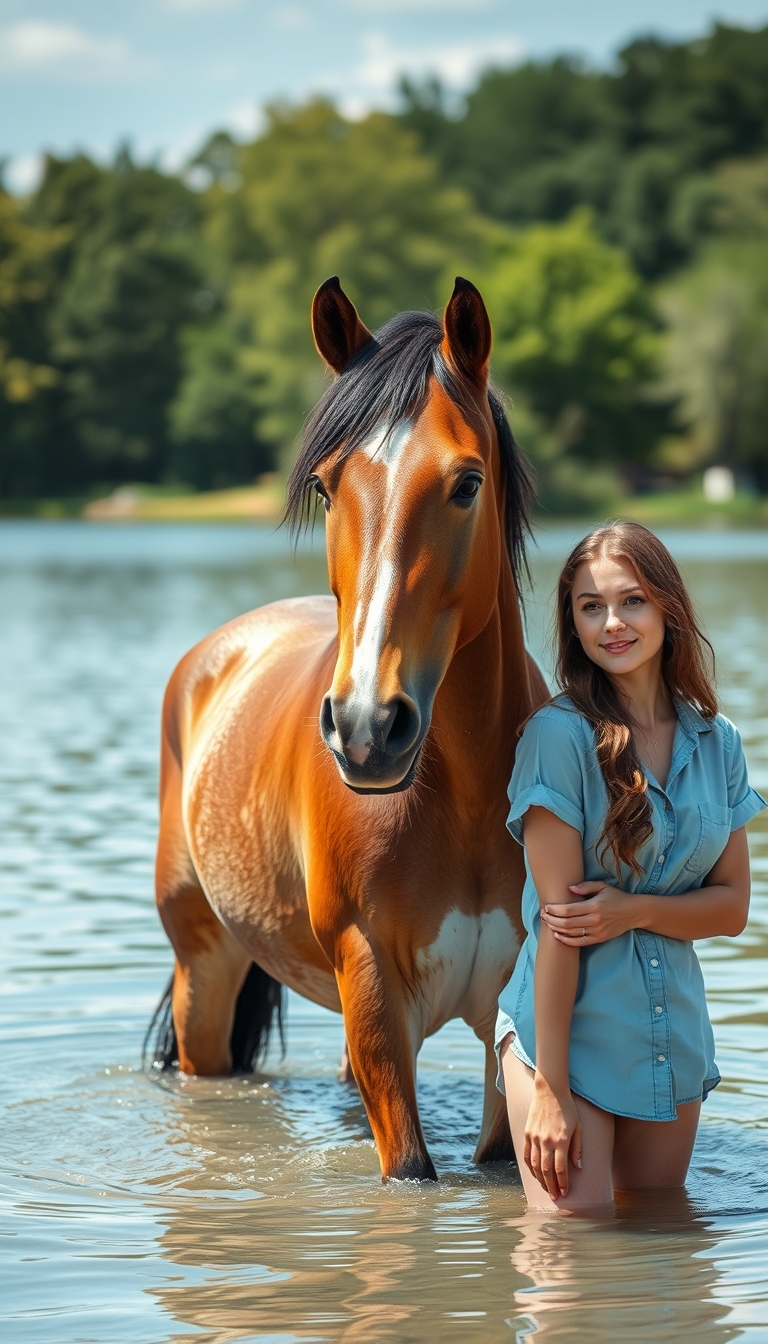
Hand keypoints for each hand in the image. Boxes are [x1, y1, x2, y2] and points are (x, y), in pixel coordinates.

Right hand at [524, 1076, 582, 1199]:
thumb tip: (578, 1167)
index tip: (565, 1192)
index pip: (560, 1169)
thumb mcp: (578, 1127)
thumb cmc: (568, 1109)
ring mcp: (535, 1137)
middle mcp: (546, 1141)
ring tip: (546, 1189)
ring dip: (540, 1179)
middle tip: (555, 1197)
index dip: (563, 1183)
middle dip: (551, 1186)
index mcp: (561, 1140)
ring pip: (535, 1165)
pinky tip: (535, 1174)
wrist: (550, 1091)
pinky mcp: (527, 1133)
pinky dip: (530, 1167)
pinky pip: (527, 1155)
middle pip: (547, 1170)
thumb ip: (578, 1148)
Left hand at [540, 881, 636, 946]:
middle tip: (542, 915)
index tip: (546, 907)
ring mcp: (597, 931)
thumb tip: (569, 888)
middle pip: (567, 922)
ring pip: (571, 933)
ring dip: (556, 929)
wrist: (634, 912)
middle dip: (551, 919)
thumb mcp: (602, 887)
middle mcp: (595, 920)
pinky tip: (558, 936)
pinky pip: (580, 942)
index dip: (555, 909)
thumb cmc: (617, 897)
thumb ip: (585, 886)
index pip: (569, 910)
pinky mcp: (600, 939)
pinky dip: (567, 940)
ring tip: (547, 923)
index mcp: (594, 906)